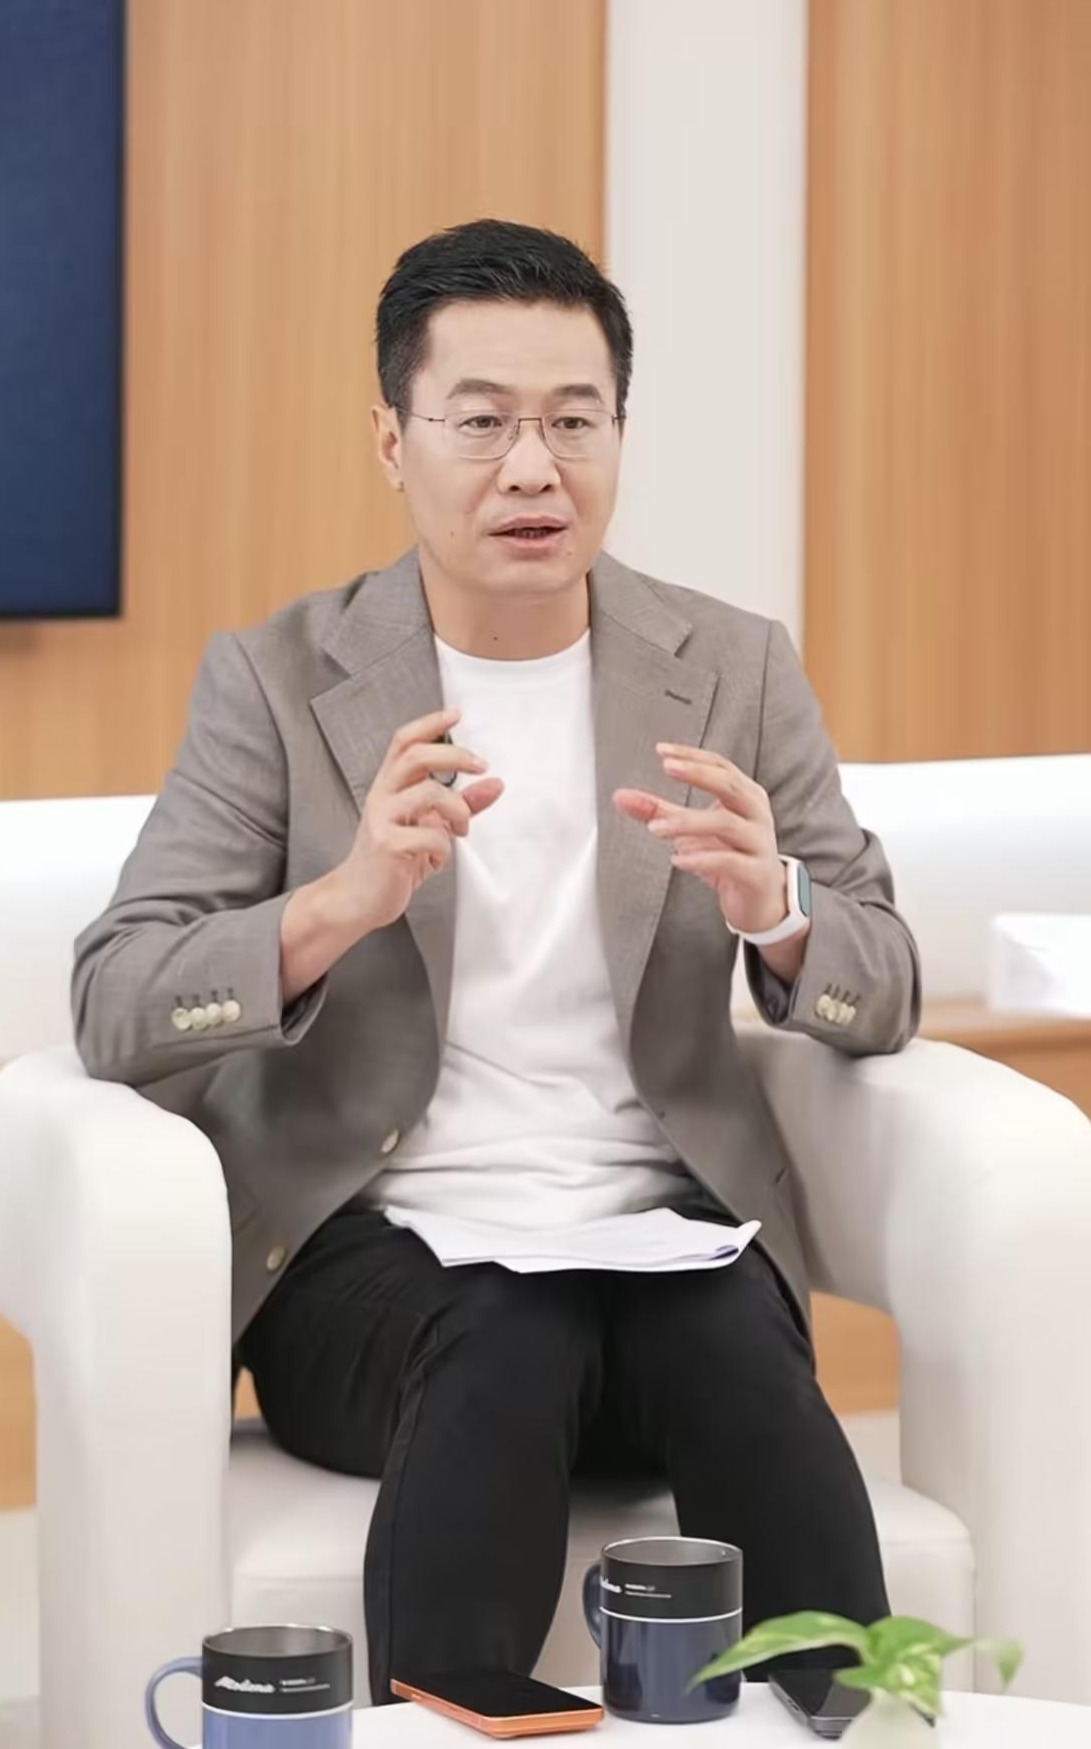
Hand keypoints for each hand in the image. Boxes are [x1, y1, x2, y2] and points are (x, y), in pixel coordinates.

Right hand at [336, 706, 503, 931]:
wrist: (357, 899)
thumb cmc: (390, 861)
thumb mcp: (430, 827)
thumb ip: (461, 804)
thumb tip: (494, 785)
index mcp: (389, 787)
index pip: (405, 742)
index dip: (430, 724)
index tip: (456, 714)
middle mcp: (382, 797)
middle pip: (416, 756)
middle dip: (455, 755)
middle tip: (480, 765)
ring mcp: (382, 820)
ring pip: (429, 793)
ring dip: (458, 810)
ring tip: (461, 830)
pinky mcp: (388, 845)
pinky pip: (431, 837)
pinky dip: (444, 849)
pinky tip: (435, 860)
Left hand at [613, 743, 789, 935]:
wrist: (762, 899)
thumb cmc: (730, 856)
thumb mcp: (692, 831)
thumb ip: (659, 812)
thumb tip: (621, 796)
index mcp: (746, 796)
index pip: (721, 766)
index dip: (693, 756)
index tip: (662, 751)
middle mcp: (756, 814)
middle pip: (730, 785)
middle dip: (698, 774)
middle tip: (668, 768)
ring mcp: (759, 843)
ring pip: (727, 824)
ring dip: (688, 822)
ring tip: (656, 828)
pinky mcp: (756, 873)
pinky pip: (730, 861)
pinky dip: (702, 859)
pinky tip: (678, 859)